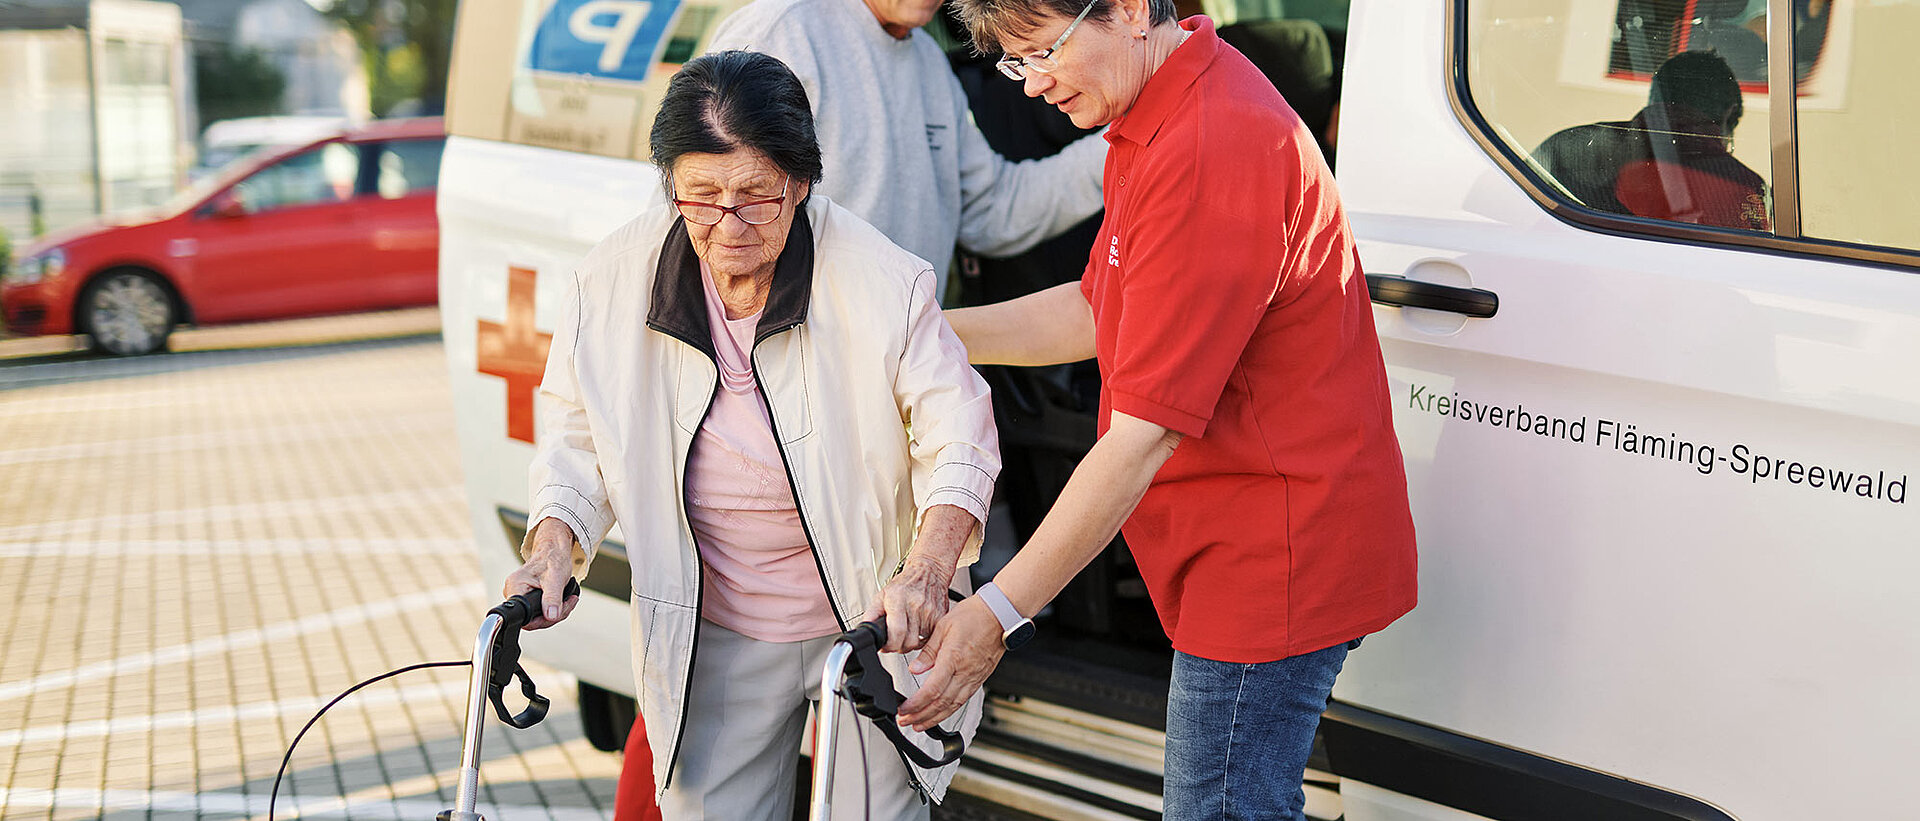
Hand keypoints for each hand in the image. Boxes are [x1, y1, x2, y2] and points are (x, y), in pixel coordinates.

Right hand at [504, 517, 580, 629]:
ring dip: (555, 613)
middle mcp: (513, 591)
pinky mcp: (526, 596)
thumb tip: (551, 616)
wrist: (554, 550)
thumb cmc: (553, 558)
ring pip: (536, 617)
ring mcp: (519, 594)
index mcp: (515, 587)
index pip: (524, 617)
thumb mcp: (556, 579)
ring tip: (568, 600)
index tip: (557, 612)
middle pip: (531, 620)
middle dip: (553, 616)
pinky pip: (539, 611)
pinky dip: (553, 608)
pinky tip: (563, 601)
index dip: (542, 620)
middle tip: (568, 603)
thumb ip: (553, 598)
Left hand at [858, 554, 954, 653]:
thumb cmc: (905, 583)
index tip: (886, 646)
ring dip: (910, 643)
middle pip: (908, 642)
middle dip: (899, 646)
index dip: (890, 645)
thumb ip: (871, 613)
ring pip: (919, 643)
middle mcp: (915, 605)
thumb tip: (865, 630)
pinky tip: (918, 631)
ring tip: (906, 635)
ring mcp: (930, 611)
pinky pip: (930, 638)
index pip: (896, 632)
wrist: (929, 571)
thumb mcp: (882, 594)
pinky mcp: (941, 617)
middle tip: (895, 641)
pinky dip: (923, 639)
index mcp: (898, 599)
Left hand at [896, 597, 1004, 730]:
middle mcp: (965, 672)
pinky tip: (940, 713)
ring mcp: (974, 678)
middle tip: (905, 721)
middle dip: (921, 716)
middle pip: (941, 703)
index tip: (903, 709)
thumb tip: (915, 669)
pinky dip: (949, 711)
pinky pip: (963, 700)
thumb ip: (929, 652)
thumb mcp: (943, 626)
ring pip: (953, 706)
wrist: (1000, 615)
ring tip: (919, 724)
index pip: (932, 690)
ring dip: (934, 718)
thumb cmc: (974, 615)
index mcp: (953, 658)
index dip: (916, 704)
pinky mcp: (980, 679)